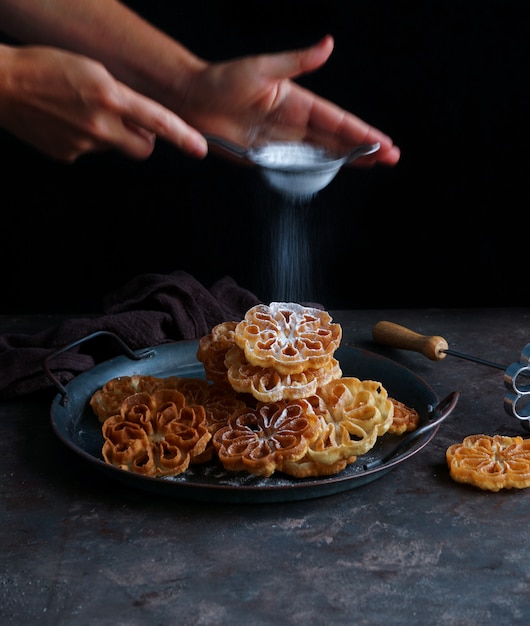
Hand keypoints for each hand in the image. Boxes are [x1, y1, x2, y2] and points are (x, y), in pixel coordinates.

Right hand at [0, 45, 207, 161]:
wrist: (2, 84)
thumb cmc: (46, 67)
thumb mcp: (93, 72)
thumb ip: (123, 99)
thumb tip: (143, 124)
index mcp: (110, 96)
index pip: (158, 122)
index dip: (183, 137)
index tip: (200, 150)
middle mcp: (100, 125)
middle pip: (143, 149)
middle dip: (142, 140)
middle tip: (127, 123)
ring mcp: (83, 145)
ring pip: (113, 148)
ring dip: (107, 135)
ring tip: (79, 111)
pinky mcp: (68, 156)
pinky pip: (88, 152)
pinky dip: (83, 140)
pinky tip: (64, 122)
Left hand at [179, 35, 399, 166]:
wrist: (194, 100)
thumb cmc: (223, 80)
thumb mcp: (262, 68)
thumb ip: (297, 63)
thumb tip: (328, 45)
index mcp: (297, 102)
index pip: (337, 119)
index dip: (362, 131)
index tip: (384, 141)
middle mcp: (294, 123)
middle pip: (337, 140)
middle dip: (365, 148)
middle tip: (391, 157)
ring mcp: (282, 142)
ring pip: (322, 154)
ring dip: (348, 160)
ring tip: (374, 165)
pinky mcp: (267, 158)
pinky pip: (298, 167)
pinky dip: (318, 171)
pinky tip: (337, 173)